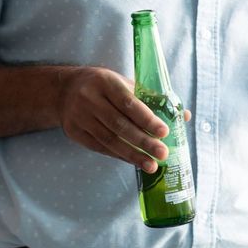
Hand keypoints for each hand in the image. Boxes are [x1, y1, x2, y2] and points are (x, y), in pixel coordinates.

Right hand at [56, 66, 184, 172]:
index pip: (129, 103)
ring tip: (151, 165)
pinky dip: (119, 155)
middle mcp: (90, 99)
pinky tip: (134, 161)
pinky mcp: (74, 132)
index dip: (147, 119)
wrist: (64, 90)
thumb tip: (183, 116)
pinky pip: (100, 147)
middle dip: (143, 141)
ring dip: (132, 155)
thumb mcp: (123, 83)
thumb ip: (152, 99)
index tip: (164, 131)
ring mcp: (79, 117)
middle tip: (162, 154)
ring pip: (109, 140)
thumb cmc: (104, 86)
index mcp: (106, 82)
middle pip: (119, 124)